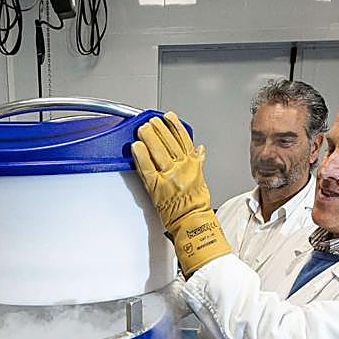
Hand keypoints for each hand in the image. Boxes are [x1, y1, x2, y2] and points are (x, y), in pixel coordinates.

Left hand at [132, 112, 230, 276]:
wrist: (193, 222)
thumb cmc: (197, 205)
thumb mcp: (202, 178)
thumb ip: (198, 161)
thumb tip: (199, 149)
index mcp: (193, 164)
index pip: (183, 139)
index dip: (174, 125)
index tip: (168, 117)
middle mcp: (182, 168)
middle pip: (168, 142)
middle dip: (158, 129)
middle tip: (150, 122)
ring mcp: (169, 177)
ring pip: (158, 152)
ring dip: (148, 138)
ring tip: (142, 129)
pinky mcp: (156, 187)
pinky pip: (147, 168)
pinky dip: (141, 156)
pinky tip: (136, 147)